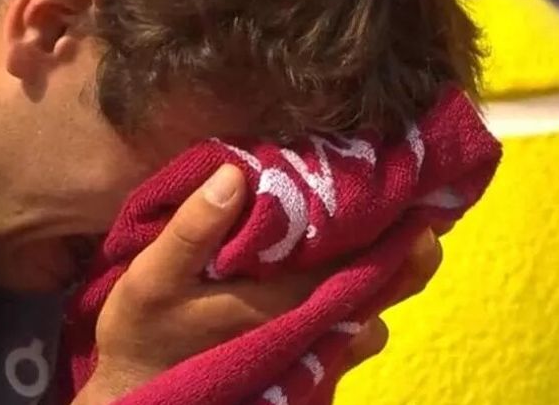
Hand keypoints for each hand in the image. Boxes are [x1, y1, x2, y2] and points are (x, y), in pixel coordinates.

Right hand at [73, 164, 445, 403]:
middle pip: (381, 290)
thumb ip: (191, 229)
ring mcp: (311, 354)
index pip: (360, 261)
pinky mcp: (304, 370)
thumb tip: (234, 175)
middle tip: (421, 203)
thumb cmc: (143, 333)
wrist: (137, 397)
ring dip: (382, 279)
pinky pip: (350, 338)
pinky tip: (351, 272)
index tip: (421, 190)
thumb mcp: (150, 278)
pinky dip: (361, 308)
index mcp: (281, 301)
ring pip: (371, 317)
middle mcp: (308, 329)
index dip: (398, 228)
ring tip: (388, 230)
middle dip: (405, 248)